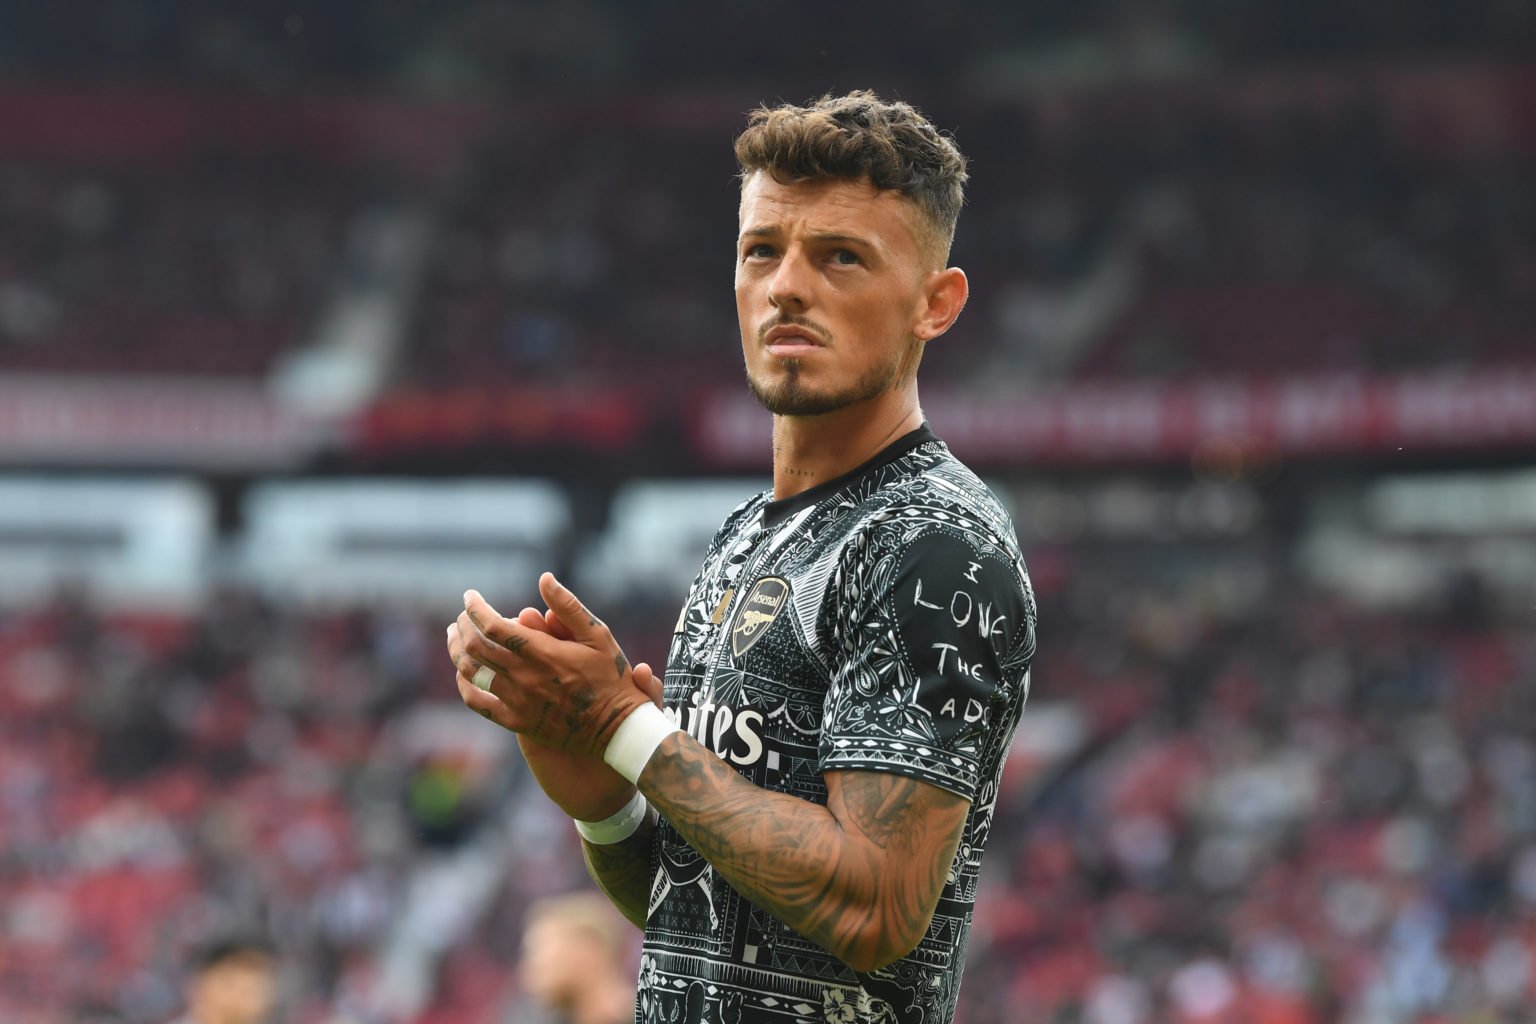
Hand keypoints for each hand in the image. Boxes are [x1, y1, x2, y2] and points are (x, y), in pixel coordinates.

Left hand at [446, 574, 659, 818]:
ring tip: (455, 637)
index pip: (492, 625)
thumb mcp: (598, 635)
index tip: (470, 595)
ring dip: (457, 650)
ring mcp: (517, 701)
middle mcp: (524, 677)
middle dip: (463, 626)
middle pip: (475, 646)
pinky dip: (464, 684)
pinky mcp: (516, 721)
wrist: (616, 728)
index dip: (475, 607)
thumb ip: (568, 607)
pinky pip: (477, 701)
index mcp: (542, 652)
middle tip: (462, 616)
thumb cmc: (610, 677)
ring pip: (471, 672)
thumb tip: (544, 578)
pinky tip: (463, 673)